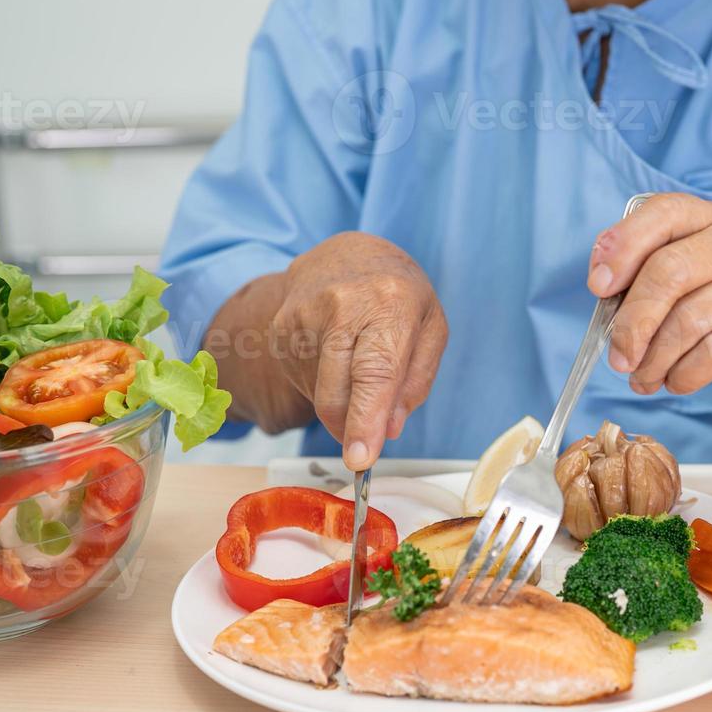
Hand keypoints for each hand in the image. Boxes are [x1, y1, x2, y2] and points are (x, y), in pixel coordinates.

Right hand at [272, 232, 447, 468]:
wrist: (344, 253)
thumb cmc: (396, 292)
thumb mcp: (430, 326)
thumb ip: (416, 381)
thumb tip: (389, 428)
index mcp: (389, 302)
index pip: (375, 372)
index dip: (367, 420)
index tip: (361, 458)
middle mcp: (341, 305)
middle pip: (338, 391)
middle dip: (350, 431)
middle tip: (364, 449)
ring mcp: (302, 316)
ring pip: (320, 394)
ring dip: (343, 405)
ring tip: (359, 371)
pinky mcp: (281, 329)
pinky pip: (305, 383)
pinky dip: (326, 388)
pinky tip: (337, 362)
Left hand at [587, 193, 711, 412]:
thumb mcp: (701, 284)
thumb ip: (655, 277)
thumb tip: (602, 286)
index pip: (663, 213)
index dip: (622, 247)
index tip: (599, 287)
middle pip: (668, 272)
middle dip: (631, 322)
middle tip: (619, 357)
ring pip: (688, 320)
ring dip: (654, 359)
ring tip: (645, 378)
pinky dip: (684, 375)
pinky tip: (678, 381)